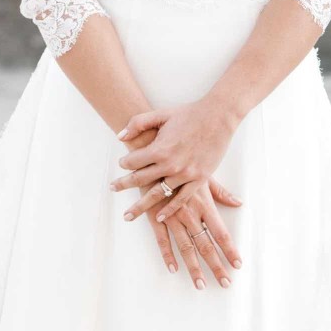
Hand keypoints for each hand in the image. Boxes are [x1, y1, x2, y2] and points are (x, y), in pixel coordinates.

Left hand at [111, 98, 238, 221]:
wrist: (217, 117)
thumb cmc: (189, 114)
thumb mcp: (161, 114)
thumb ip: (138, 123)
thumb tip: (120, 136)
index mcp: (160, 148)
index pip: (133, 161)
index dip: (124, 163)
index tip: (122, 164)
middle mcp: (170, 164)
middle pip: (140, 180)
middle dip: (124, 186)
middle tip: (113, 189)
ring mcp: (185, 174)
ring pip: (157, 194)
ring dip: (141, 205)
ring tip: (129, 214)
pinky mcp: (199, 179)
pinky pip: (181, 199)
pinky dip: (169, 209)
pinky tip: (159, 216)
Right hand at [139, 176, 242, 289]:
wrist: (155, 157)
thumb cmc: (182, 165)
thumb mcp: (204, 176)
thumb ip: (221, 193)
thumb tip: (239, 203)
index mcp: (204, 204)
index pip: (220, 232)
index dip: (230, 249)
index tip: (237, 264)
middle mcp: (190, 214)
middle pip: (206, 245)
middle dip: (216, 265)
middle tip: (225, 283)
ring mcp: (172, 217)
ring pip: (186, 247)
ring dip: (193, 267)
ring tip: (200, 285)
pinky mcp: (156, 217)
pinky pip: (162, 240)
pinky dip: (167, 255)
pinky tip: (172, 269)